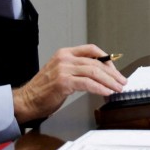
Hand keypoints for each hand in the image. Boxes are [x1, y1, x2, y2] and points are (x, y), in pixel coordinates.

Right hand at [12, 45, 127, 123]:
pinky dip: (99, 88)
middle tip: (121, 81)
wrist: (27, 100)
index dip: (107, 59)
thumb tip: (101, 74)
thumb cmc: (44, 89)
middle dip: (112, 73)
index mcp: (65, 53)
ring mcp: (63, 69)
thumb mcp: (62, 72)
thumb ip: (78, 69)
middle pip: (96, 62)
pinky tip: (106, 92)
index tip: (115, 70)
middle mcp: (65, 58)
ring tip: (117, 88)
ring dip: (109, 81)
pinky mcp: (63, 82)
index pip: (92, 50)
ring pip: (94, 72)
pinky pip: (87, 83)